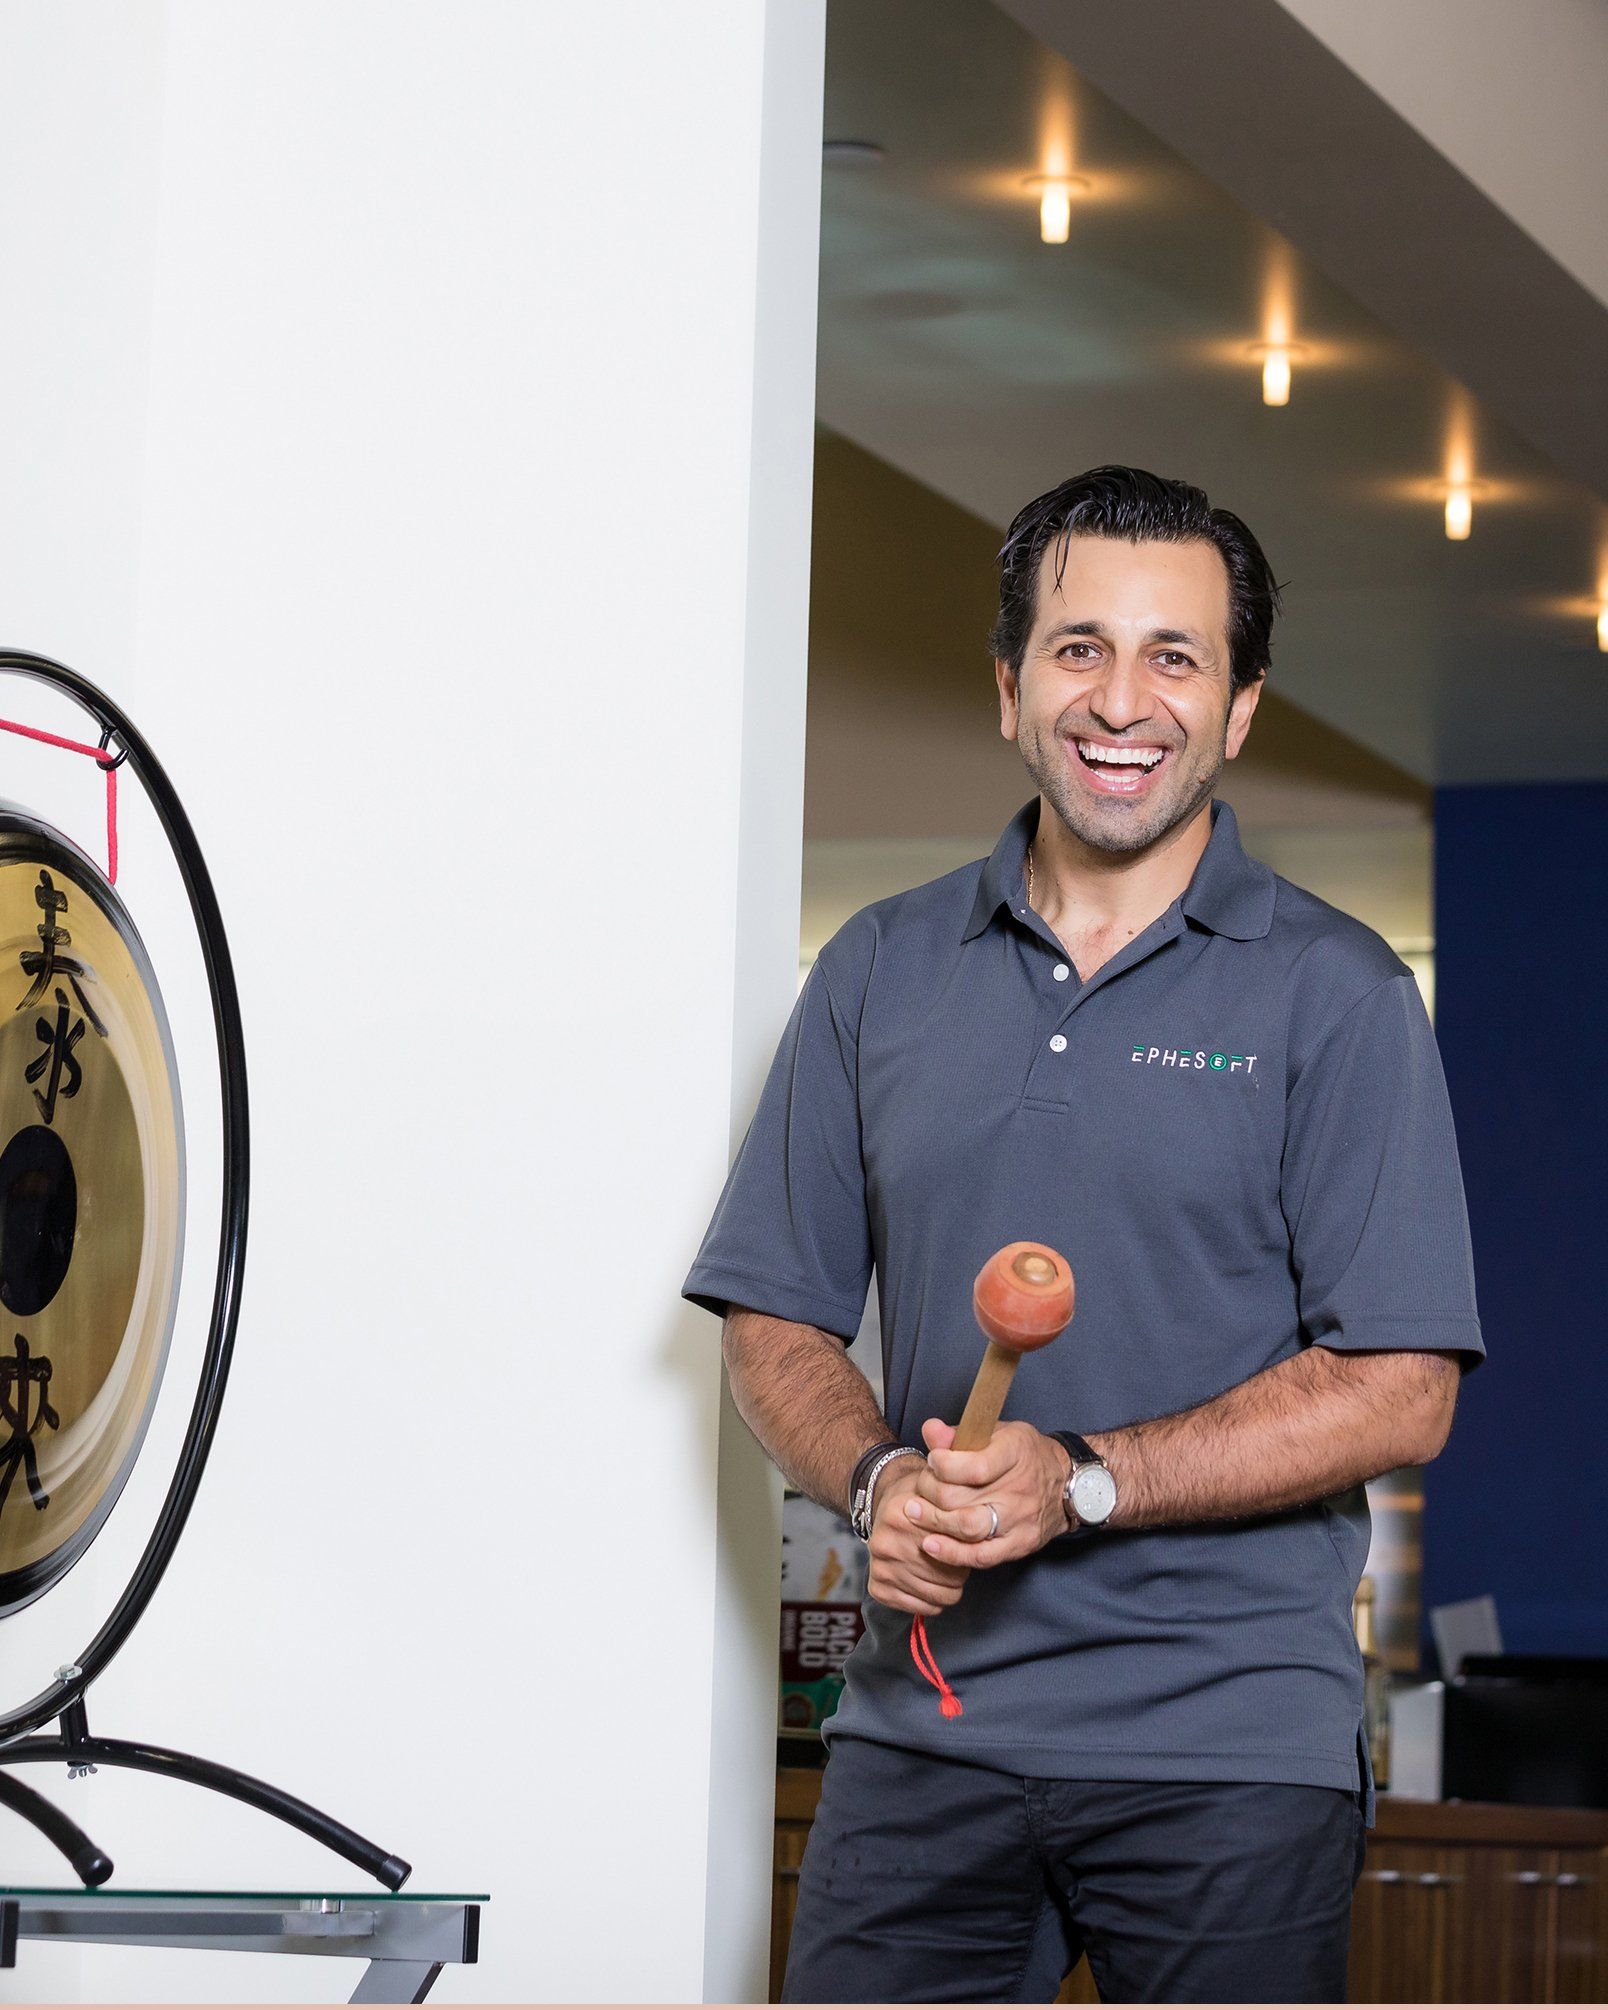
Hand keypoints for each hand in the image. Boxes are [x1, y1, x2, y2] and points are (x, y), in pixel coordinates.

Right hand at [865, 1456, 971, 1617]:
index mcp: (902, 1515)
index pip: (956, 1551)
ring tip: (945, 1567)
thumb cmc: (922, 1496)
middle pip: (951, 1579)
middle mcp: (886, 1542)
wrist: (884, 1500)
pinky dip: (930, 1600)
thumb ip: (958, 1500)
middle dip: (960, 1569)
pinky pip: (920, 1609)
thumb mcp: (939, 1486)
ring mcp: (880, 1566)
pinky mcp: (877, 1586)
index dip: (968, 1547)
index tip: (967, 1539)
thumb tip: (982, 1522)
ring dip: (947, 1585)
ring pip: (939, 1597)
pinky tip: (929, 1581)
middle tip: (955, 1554)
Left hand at [903, 1418, 1070, 1567]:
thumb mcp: (998, 1432)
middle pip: (962, 1498)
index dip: (942, 1465)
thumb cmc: (1024, 1454)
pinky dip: (952, 1553)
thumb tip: (930, 1430)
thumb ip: (960, 1433)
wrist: (1066, 1484)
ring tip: (915, 1513)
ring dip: (934, 1522)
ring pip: (969, 1529)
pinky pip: (981, 1557)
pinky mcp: (1020, 1545)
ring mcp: (1020, 1520)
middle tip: (919, 1486)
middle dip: (930, 1492)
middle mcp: (1020, 1489)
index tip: (932, 1460)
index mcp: (1016, 1453)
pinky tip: (931, 1544)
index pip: (973, 1467)